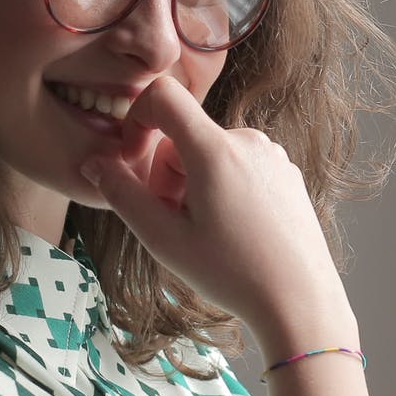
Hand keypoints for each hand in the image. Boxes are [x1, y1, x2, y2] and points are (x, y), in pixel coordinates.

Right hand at [78, 77, 354, 349]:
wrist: (301, 300)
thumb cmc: (233, 274)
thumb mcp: (164, 239)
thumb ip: (121, 194)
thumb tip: (94, 163)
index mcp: (215, 150)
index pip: (163, 95)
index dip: (136, 120)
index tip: (132, 161)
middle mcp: (247, 140)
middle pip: (183, 136)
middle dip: (166, 175)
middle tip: (175, 225)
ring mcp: (271, 155)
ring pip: (210, 153)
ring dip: (194, 184)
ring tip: (208, 233)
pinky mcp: (286, 171)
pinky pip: (238, 165)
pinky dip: (224, 188)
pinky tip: (235, 231)